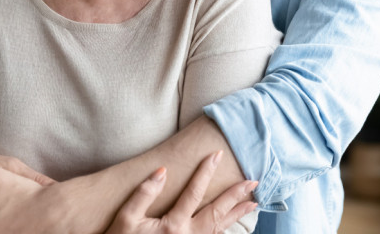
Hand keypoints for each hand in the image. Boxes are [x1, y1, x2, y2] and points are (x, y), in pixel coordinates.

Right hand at [107, 151, 257, 233]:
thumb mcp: (126, 219)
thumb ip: (143, 194)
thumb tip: (162, 171)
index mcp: (172, 226)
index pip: (194, 193)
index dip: (205, 172)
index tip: (216, 154)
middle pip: (217, 213)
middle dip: (235, 195)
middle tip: (252, 180)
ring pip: (220, 229)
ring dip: (237, 214)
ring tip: (253, 201)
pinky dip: (225, 229)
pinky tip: (232, 223)